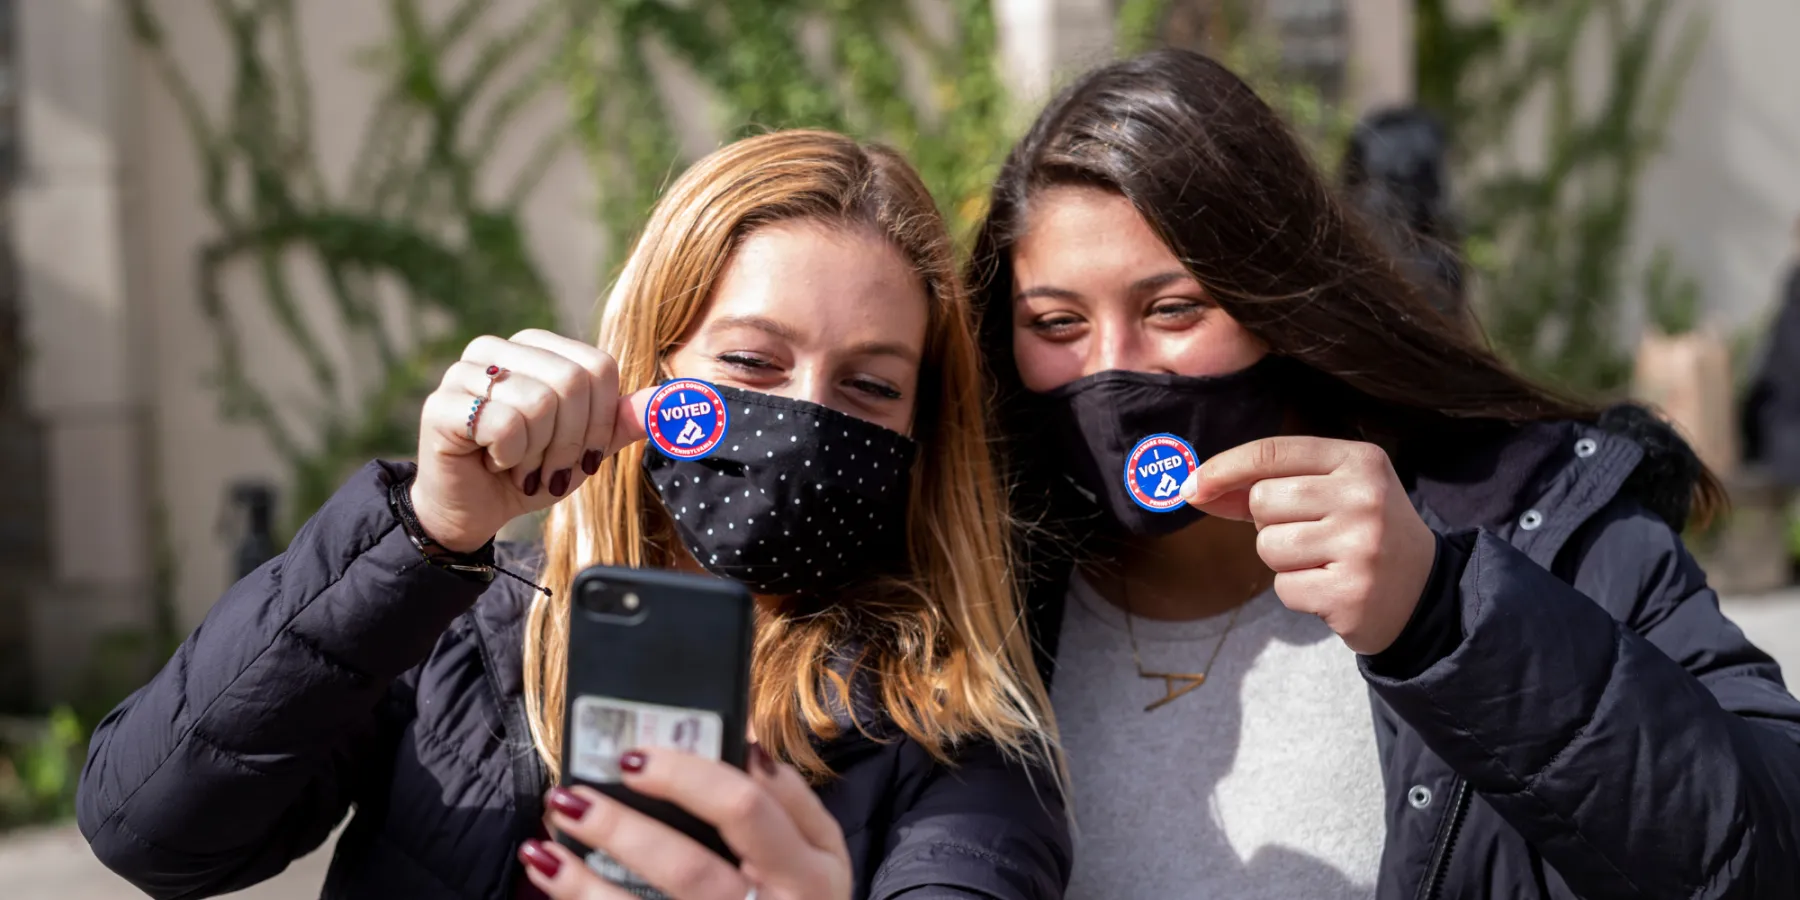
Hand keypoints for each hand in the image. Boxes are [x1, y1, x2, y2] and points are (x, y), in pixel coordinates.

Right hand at [411, 329, 648, 551]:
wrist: (472, 511)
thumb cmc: (528, 472)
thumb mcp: (586, 450)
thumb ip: (622, 421)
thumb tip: (665, 401)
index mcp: (536, 347)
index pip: (599, 367)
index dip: (602, 421)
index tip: (585, 455)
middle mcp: (498, 348)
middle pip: (572, 382)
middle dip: (571, 442)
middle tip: (548, 467)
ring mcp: (464, 372)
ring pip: (539, 403)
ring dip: (538, 454)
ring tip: (518, 465)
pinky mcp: (441, 404)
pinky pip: (504, 425)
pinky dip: (509, 457)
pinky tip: (492, 462)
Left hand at [518, 747, 851, 899]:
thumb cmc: (806, 899)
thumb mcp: (824, 851)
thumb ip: (791, 797)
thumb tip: (745, 739)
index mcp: (805, 872)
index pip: (744, 808)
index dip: (685, 777)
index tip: (633, 756)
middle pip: (687, 867)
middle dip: (623, 829)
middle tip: (573, 794)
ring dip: (585, 878)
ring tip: (549, 835)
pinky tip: (552, 872)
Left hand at [1181, 436, 1437, 654]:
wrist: (1426, 592)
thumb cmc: (1360, 532)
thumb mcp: (1332, 492)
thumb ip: (1268, 484)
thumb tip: (1195, 488)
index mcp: (1360, 460)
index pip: (1273, 452)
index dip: (1224, 468)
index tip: (1193, 486)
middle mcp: (1364, 497)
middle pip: (1262, 501)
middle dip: (1269, 523)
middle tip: (1311, 535)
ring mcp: (1361, 546)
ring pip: (1267, 546)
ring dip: (1282, 561)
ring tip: (1322, 561)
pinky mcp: (1351, 593)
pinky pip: (1283, 588)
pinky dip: (1297, 593)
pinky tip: (1330, 588)